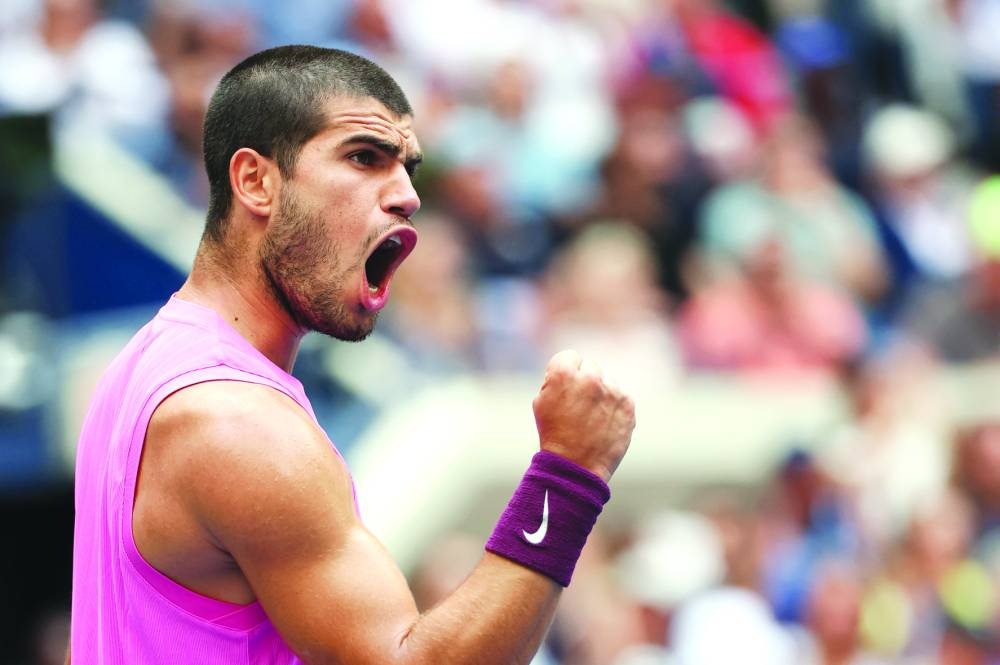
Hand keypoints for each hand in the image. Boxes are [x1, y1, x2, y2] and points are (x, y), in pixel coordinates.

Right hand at [532, 350, 634, 481]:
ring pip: (608, 381)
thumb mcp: (541, 401)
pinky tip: (603, 422)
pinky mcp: (628, 404)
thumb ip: (556, 379)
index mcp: (563, 373)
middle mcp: (590, 377)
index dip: (566, 373)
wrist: (575, 466)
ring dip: (601, 393)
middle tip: (578, 404)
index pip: (570, 356)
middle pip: (591, 366)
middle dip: (585, 380)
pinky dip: (614, 406)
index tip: (565, 389)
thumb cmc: (554, 434)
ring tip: (591, 417)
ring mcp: (612, 390)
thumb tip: (573, 370)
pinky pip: (620, 396)